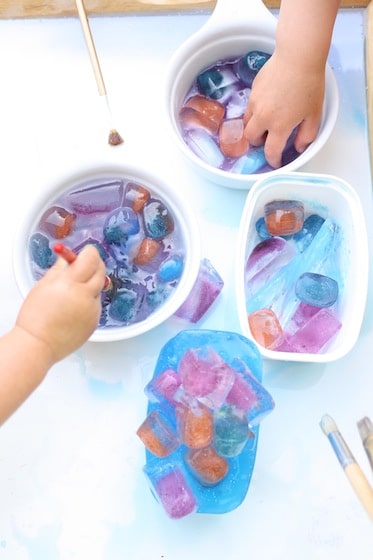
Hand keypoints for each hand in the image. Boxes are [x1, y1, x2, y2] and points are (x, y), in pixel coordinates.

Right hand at [16, 244, 105, 362]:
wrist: (39, 344)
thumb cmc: (36, 317)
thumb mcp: (43, 285)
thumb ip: (60, 269)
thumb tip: (69, 257)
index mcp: (70, 283)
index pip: (91, 259)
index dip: (90, 252)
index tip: (87, 251)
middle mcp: (85, 296)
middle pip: (101, 271)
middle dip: (95, 264)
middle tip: (85, 264)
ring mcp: (93, 310)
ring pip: (99, 289)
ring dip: (91, 284)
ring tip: (72, 293)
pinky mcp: (96, 322)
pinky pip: (97, 304)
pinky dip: (89, 301)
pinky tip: (74, 308)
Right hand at [243, 51, 324, 167]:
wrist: (298, 56)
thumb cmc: (309, 84)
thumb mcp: (314, 114)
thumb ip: (306, 135)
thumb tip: (299, 147)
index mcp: (279, 126)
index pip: (271, 151)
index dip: (273, 161)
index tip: (276, 162)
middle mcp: (263, 117)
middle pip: (251, 139)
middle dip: (258, 143)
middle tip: (267, 140)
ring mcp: (255, 102)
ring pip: (247, 123)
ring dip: (254, 127)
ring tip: (265, 122)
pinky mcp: (253, 90)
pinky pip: (250, 106)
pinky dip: (255, 111)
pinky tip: (267, 104)